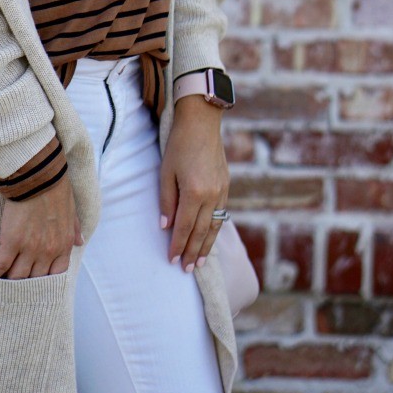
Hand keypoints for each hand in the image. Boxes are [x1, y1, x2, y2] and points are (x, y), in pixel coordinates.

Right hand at [0, 172, 82, 278]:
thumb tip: (80, 242)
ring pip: (18, 276)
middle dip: (26, 285)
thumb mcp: (72, 212)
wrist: (40, 177)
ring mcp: (29, 248)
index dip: (46, 282)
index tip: (38, 283)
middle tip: (16, 289)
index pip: (56, 275)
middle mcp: (47, 252)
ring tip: (1, 287)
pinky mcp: (11, 241)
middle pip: (35, 279)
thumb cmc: (56, 190)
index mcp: (63, 245)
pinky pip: (1, 264)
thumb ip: (75, 229)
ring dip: (10, 282)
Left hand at [159, 96, 228, 271]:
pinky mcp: (226, 186)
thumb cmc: (179, 144)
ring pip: (215, 226)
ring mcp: (222, 191)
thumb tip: (166, 225)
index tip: (171, 260)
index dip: (177, 245)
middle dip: (193, 252)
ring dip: (206, 246)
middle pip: (202, 232)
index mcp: (195, 192)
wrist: (202, 123)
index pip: (185, 227)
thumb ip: (166, 200)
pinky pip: (221, 214)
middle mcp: (212, 196)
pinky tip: (210, 237)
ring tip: (199, 262)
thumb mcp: (166, 171)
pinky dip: (215, 230)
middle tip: (186, 269)